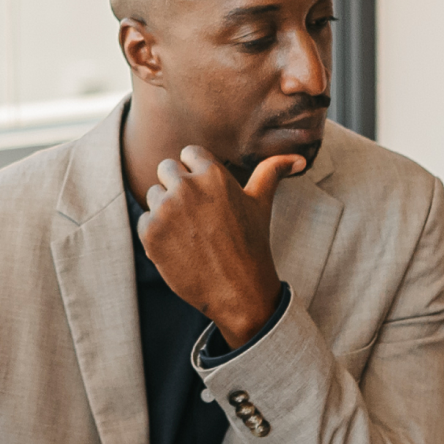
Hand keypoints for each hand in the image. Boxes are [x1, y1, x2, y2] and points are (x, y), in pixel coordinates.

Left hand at [138, 146, 305, 347]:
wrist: (239, 290)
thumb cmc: (252, 244)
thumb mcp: (261, 204)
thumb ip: (272, 173)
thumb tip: (299, 159)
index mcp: (213, 175)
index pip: (189, 153)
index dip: (197, 173)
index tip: (208, 195)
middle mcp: (187, 187)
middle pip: (166, 169)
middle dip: (178, 188)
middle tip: (199, 217)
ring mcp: (166, 209)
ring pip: (154, 195)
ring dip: (167, 211)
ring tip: (192, 233)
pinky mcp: (150, 232)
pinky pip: (144, 220)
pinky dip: (157, 233)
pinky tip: (180, 247)